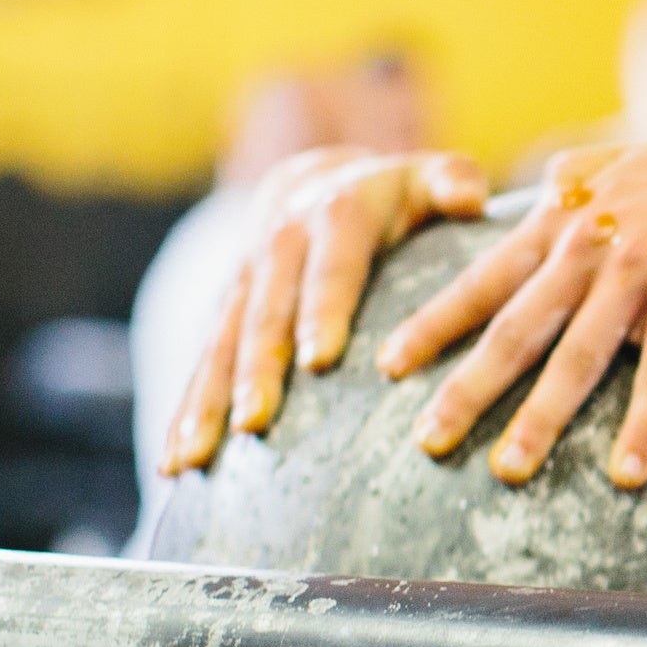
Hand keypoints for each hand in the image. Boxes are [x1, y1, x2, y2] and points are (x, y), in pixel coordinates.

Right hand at [162, 147, 489, 474]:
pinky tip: (175, 465)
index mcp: (333, 214)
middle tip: (255, 422)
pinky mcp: (220, 314)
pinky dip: (183, 414)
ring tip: (196, 458)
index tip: (320, 359)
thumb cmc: (390, 197)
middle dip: (257, 369)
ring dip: (205, 402)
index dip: (323, 308)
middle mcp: (276, 244)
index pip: (329, 265)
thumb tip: (471, 197)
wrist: (307, 184)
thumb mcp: (424, 180)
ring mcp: (241, 282)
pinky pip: (200, 365)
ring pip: (219, 345)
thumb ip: (452, 185)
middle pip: (265, 312)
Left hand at [379, 135, 646, 490]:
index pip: (485, 277)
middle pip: (516, 327)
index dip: (434, 323)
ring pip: (578, 358)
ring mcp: (640, 271)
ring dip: (541, 420)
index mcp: (565, 217)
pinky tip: (625, 475)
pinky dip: (644, 428)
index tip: (388, 365)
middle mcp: (591, 243)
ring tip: (509, 472)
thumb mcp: (622, 171)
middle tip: (427, 440)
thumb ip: (569, 189)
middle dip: (467, 388)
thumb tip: (524, 207)